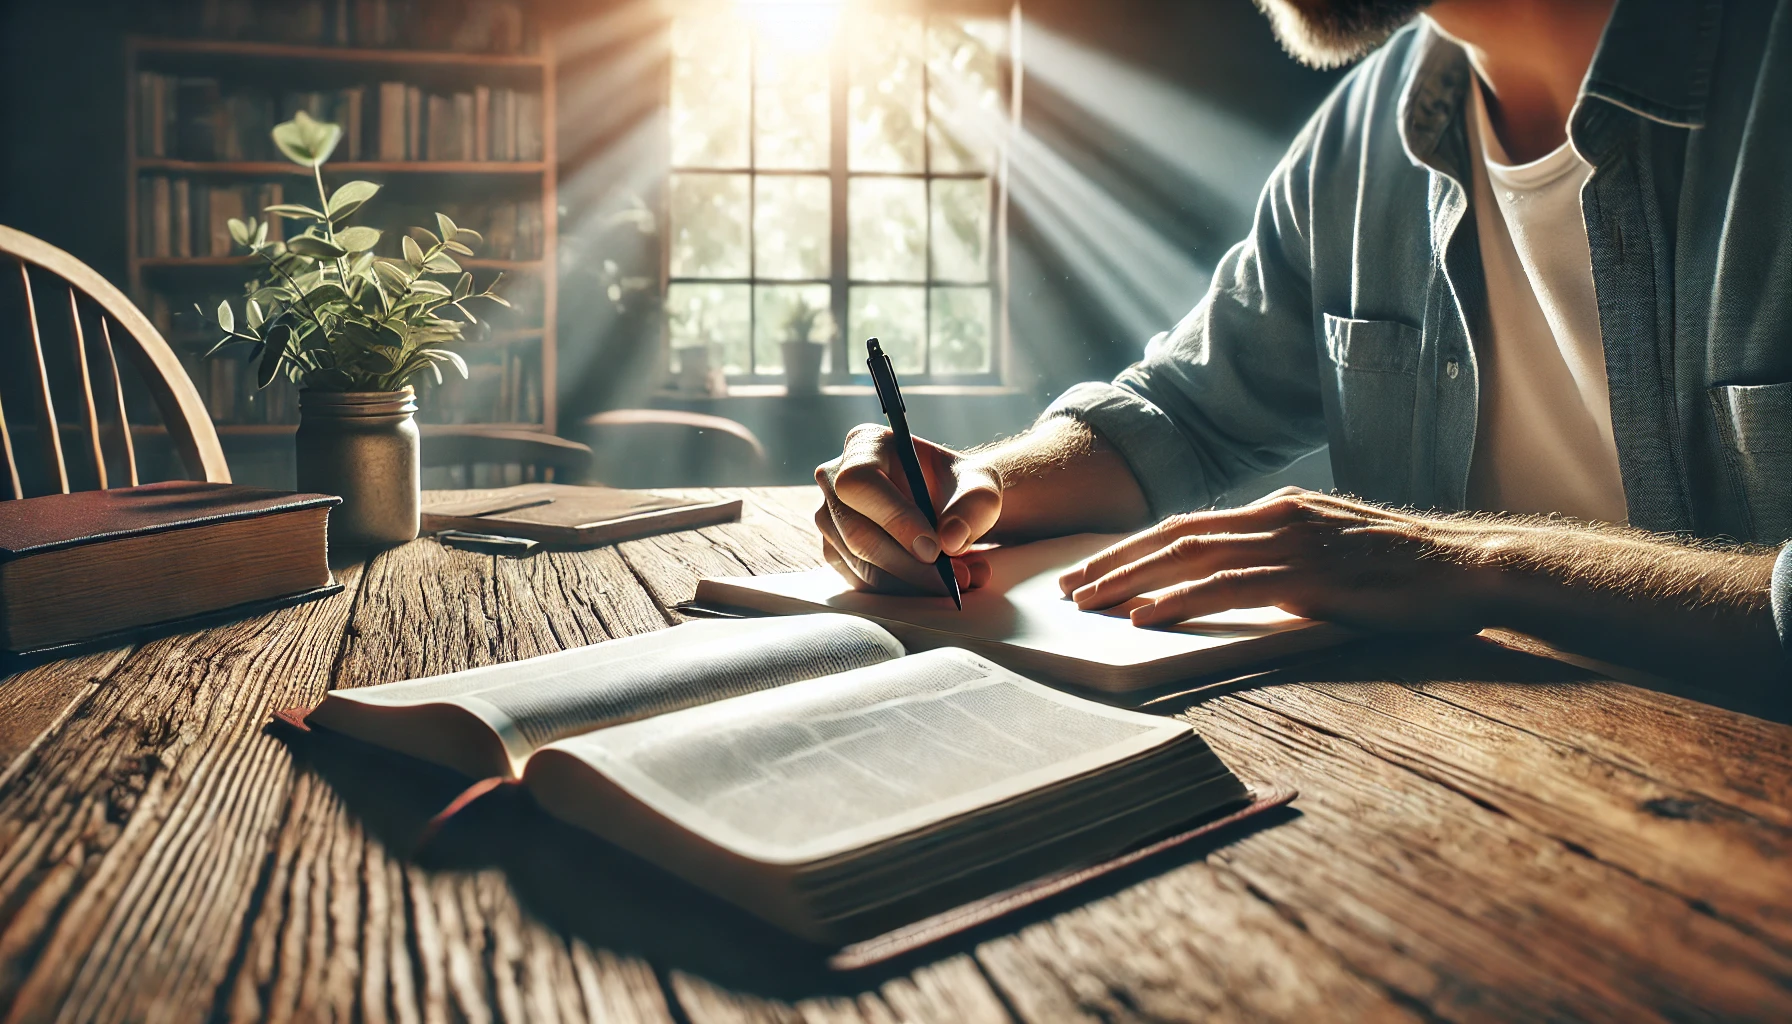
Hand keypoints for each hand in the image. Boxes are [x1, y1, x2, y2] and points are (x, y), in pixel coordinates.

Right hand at [815, 424, 1001, 593]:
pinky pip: (861, 582)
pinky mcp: (834, 551)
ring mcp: (829, 517)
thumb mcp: (981, 488)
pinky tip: (936, 582)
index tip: (934, 549)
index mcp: (865, 445)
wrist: (951, 507)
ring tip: (960, 579)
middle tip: (955, 579)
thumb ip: (972, 508)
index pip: (860, 483)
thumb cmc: (960, 488)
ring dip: (912, 582)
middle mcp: (835, 478)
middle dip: (909, 565)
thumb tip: (949, 540)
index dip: (894, 518)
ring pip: (859, 564)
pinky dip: (902, 590)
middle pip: (856, 532)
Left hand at [1056, 488, 1502, 630]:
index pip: (1189, 525)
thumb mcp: (1334, 554)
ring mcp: (1293, 543)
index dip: (1135, 548)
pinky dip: (1179, 600)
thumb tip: (1238, 587)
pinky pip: (1229, 588)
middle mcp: (1278, 516)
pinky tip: (1146, 616)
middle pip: (1175, 535)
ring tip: (1088, 604)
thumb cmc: (1408, 570)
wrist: (1472, 566)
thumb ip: (1285, 563)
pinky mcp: (1311, 577)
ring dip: (1131, 582)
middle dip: (1115, 562)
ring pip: (1190, 557)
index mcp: (1280, 509)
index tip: (1095, 571)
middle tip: (1068, 588)